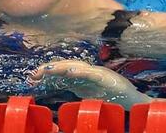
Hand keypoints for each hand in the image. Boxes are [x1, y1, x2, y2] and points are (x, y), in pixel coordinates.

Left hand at [30, 60, 150, 106]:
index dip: (47, 71)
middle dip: (50, 69)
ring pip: (77, 67)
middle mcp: (88, 71)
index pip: (61, 70)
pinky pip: (92, 74)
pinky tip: (71, 72)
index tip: (33, 76)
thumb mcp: (87, 91)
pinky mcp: (106, 78)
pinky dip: (81, 72)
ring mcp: (97, 73)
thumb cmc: (111, 95)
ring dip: (62, 67)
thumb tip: (57, 84)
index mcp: (82, 75)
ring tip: (49, 69)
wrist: (132, 99)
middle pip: (66, 66)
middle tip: (35, 73)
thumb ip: (74, 86)